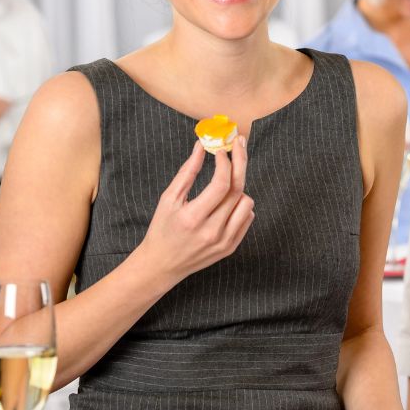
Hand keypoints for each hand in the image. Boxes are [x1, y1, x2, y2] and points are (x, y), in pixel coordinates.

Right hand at [135, 137, 253, 283]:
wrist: (162, 264)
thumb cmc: (162, 229)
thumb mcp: (168, 198)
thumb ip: (187, 172)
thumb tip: (201, 147)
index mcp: (193, 218)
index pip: (221, 184)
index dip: (225, 162)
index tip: (221, 150)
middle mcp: (212, 231)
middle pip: (238, 190)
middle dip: (240, 162)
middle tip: (239, 145)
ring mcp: (224, 241)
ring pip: (247, 203)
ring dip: (239, 188)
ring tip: (224, 185)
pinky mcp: (231, 247)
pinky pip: (247, 217)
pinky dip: (240, 205)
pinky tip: (226, 202)